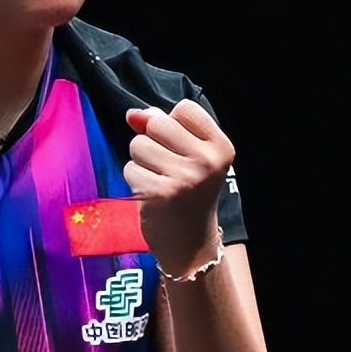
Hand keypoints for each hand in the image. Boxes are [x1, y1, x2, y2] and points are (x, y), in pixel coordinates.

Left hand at [123, 100, 233, 276]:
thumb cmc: (189, 193)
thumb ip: (165, 127)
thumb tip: (133, 114)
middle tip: (166, 165)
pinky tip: (151, 194)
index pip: (185, 108)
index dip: (173, 123)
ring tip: (159, 179)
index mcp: (221, 148)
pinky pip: (130, 168)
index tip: (180, 147)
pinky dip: (134, 179)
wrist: (191, 243)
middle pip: (157, 123)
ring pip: (139, 145)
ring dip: (141, 161)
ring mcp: (184, 178)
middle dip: (151, 140)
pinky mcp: (159, 193)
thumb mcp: (191, 157)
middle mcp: (207, 162)